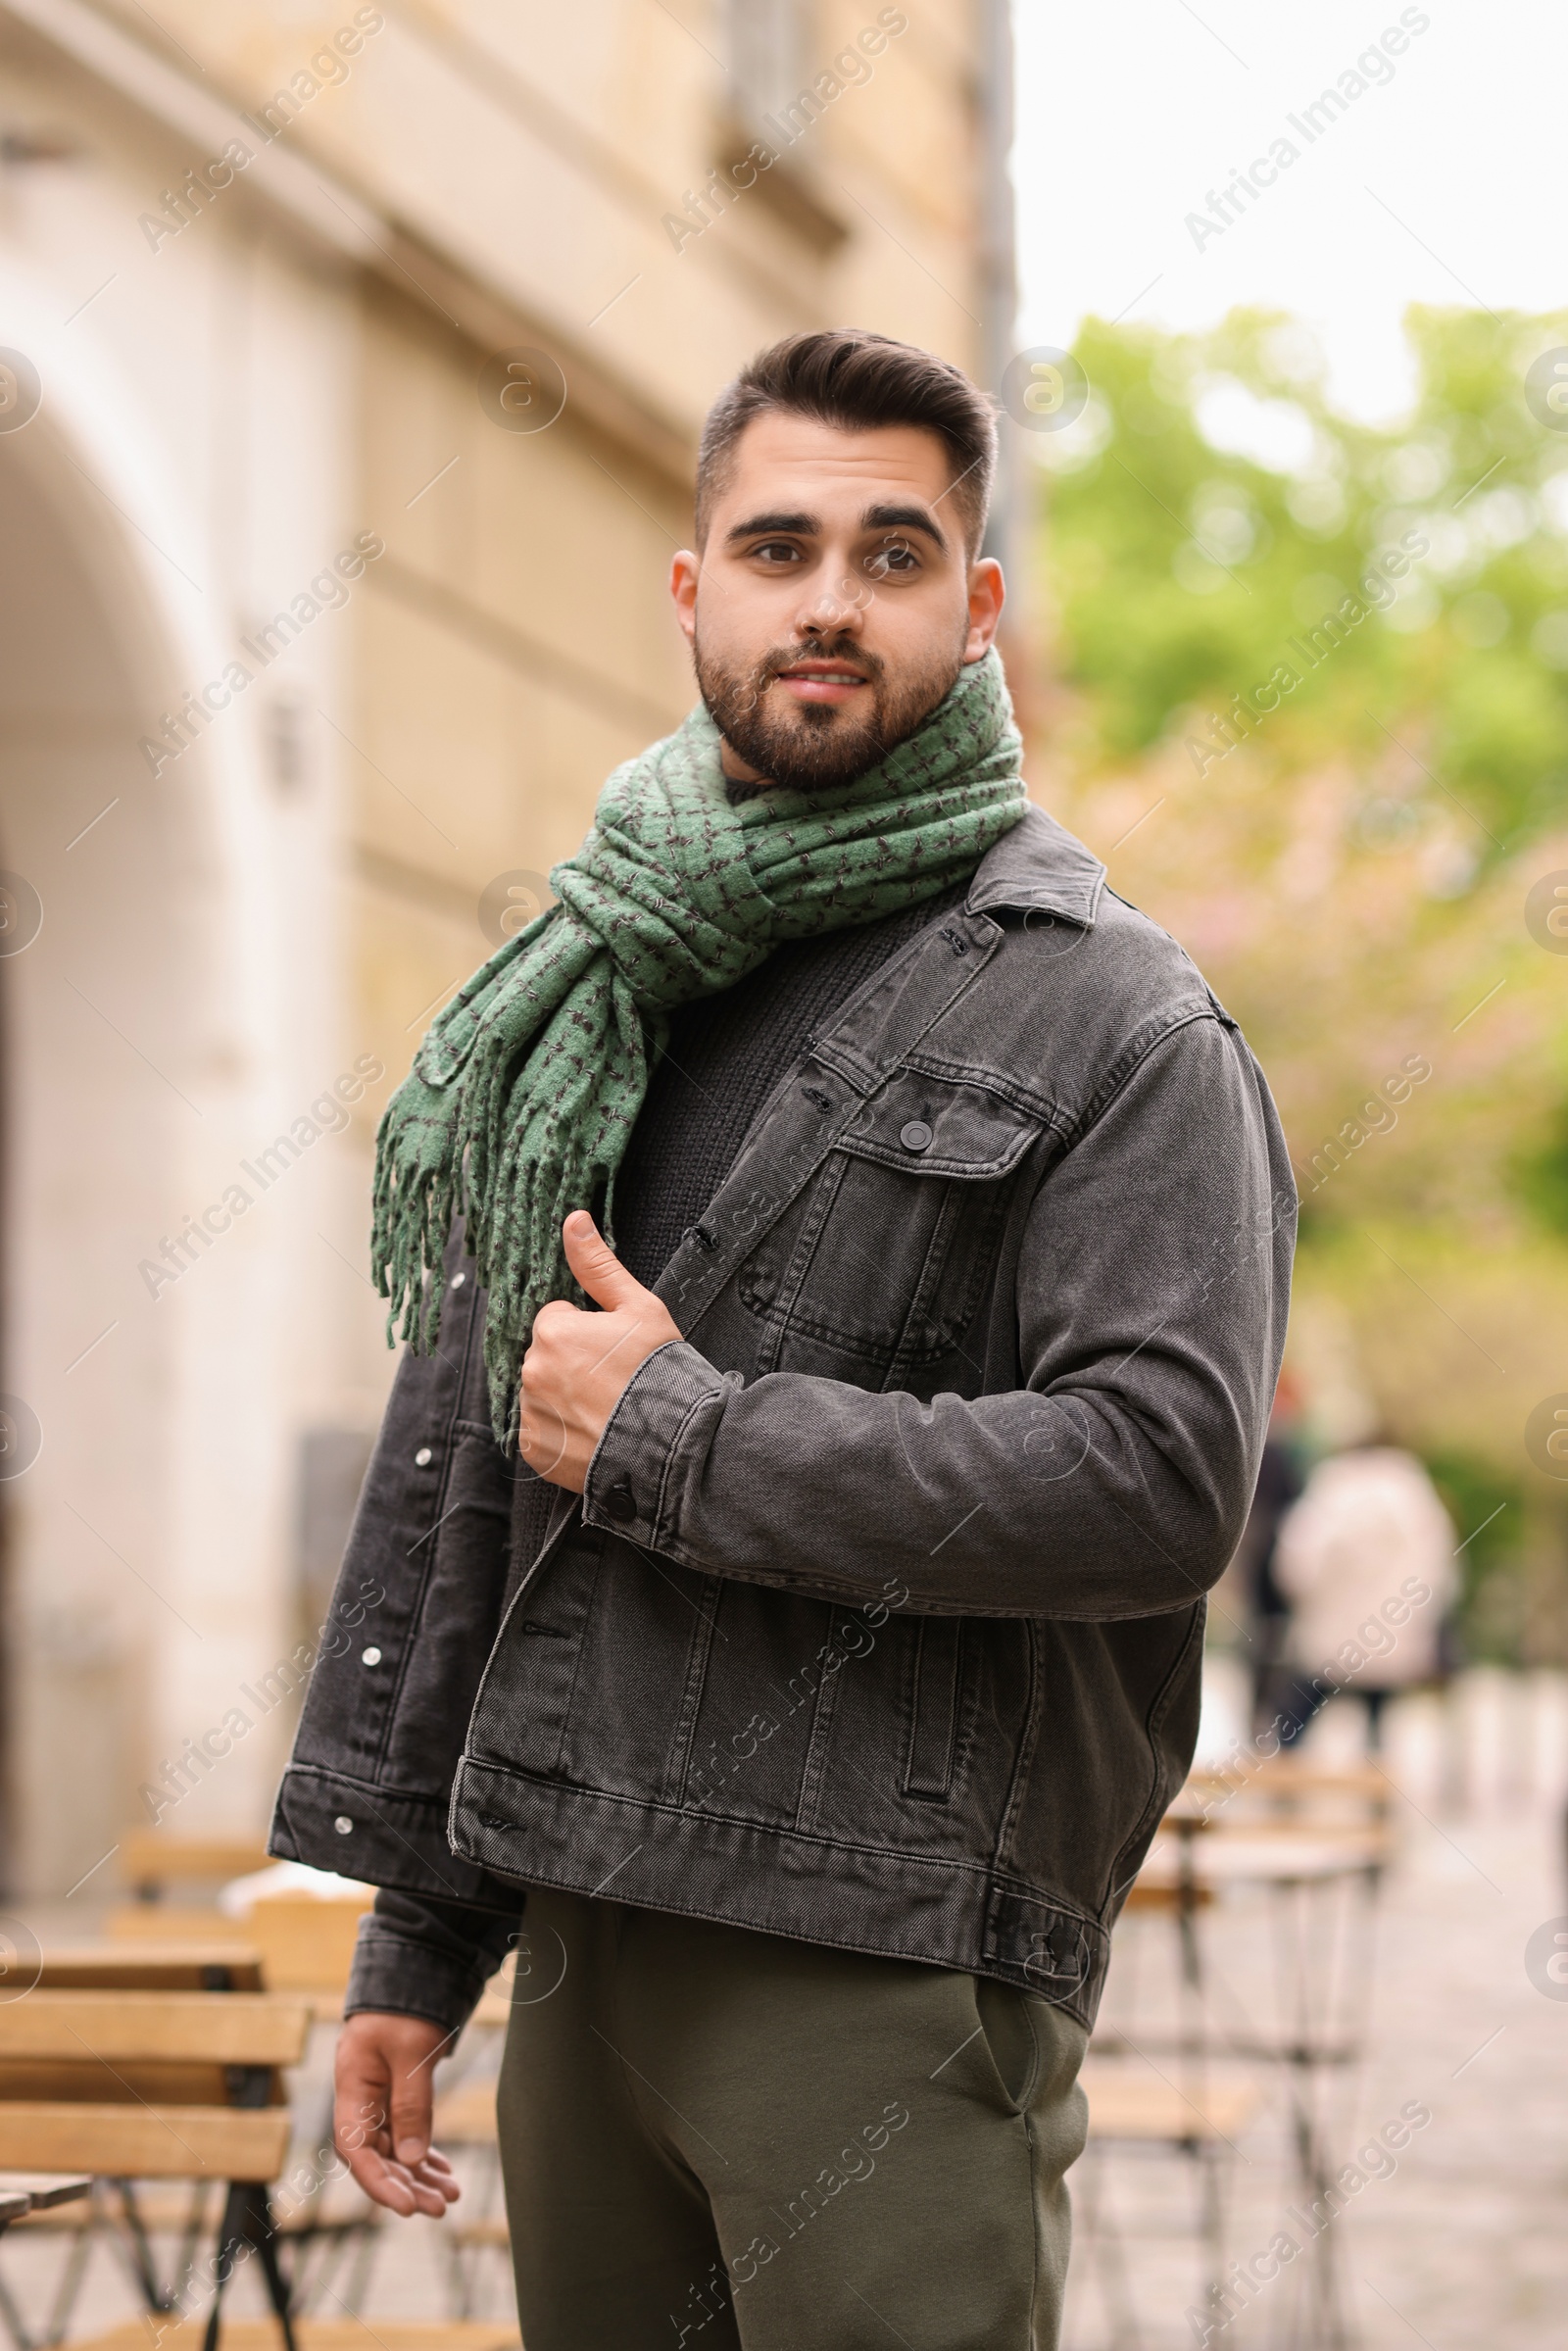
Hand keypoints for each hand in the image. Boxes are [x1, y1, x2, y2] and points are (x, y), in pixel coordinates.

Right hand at [334, 2009, 461, 2217]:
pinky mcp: (395, 2095)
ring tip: (450, 2195)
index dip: (378, 2182)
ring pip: (394, 2150)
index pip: (356, 2149)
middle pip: (376, 2156)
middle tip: (440, 2207)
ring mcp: (377, 2098)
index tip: (406, 2206)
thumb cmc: (407, 2006)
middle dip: (406, 2185)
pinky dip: (423, 2154)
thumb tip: (411, 2160)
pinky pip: (405, 2134)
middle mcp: (360, 2099)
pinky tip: (443, 2172)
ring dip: (419, 2175)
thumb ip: (411, 2104)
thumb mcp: (412, 2051)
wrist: (414, 1969)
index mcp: (352, 2087)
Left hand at [518, 1211, 680, 1490]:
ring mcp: (531, 1414)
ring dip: (566, 1399)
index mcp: (553, 1330)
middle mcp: (532, 1371)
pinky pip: (542, 1433)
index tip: (615, 1351)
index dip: (588, 1332)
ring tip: (609, 1410)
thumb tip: (574, 1220)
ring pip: (543, 1394)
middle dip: (573, 1364)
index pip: (557, 1320)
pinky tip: (595, 1432)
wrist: (673, 1443)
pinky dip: (562, 1434)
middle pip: (547, 1357)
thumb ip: (598, 1265)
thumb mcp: (639, 1308)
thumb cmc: (660, 1372)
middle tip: (616, 1381)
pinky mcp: (536, 1451)